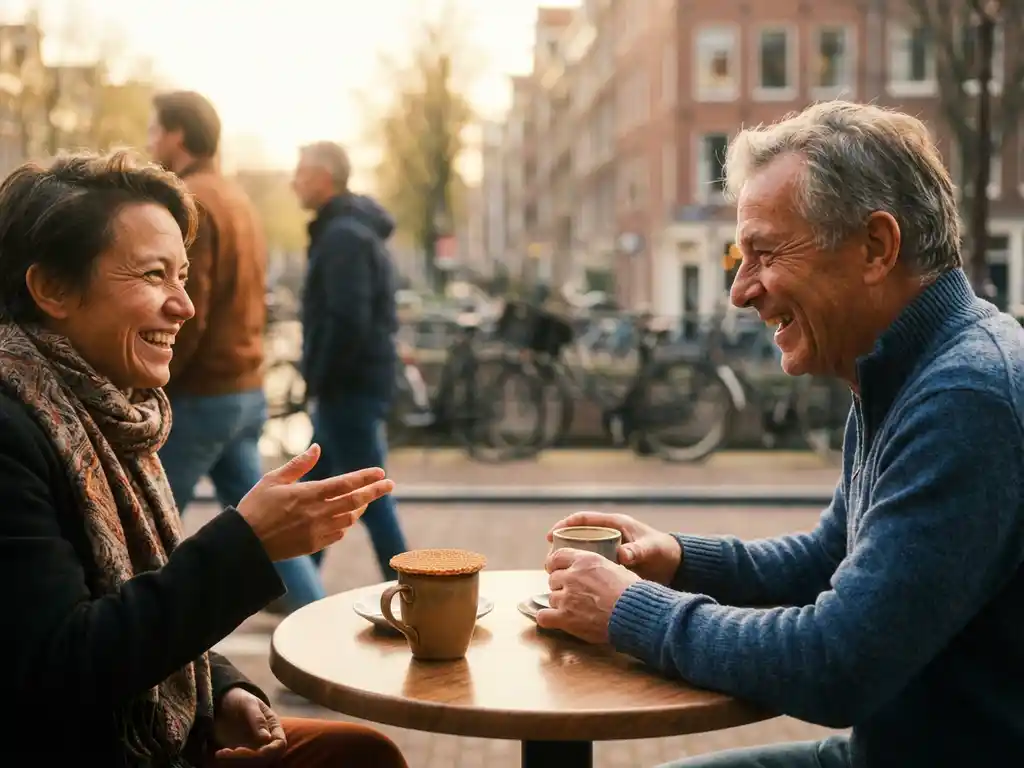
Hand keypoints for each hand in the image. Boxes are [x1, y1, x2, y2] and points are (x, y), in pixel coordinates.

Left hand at [213, 688, 285, 761]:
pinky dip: (231, 762)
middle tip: (228, 752)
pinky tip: (219, 754)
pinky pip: (242, 763)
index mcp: (273, 725)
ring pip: (254, 763)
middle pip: (266, 758)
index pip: (279, 744)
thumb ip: (258, 719)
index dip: (267, 751)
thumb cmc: (240, 699)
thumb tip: (267, 738)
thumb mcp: (248, 704)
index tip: (247, 750)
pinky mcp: (243, 753)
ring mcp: (255, 747)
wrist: (225, 703)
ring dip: (238, 762)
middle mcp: (267, 740)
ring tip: (221, 753)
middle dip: (248, 758)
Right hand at [237, 443, 394, 561]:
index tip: (380, 472)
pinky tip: (344, 518)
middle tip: (390, 485)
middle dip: (375, 492)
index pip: (345, 484)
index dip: (365, 477)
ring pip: (349, 519)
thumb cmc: (255, 507)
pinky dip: (345, 524)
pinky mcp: (313, 545)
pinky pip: (338, 533)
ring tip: (365, 499)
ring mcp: (317, 531)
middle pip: (355, 502)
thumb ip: (298, 464)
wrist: (244, 543)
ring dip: (360, 508)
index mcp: (308, 494)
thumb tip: (317, 448)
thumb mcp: (272, 479)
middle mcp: (317, 513)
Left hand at [535, 548, 639, 642]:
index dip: (554, 564)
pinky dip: (547, 618)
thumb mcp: (615, 568)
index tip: (556, 570)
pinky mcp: (565, 617)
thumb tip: (596, 572)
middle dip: (561, 586)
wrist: (634, 613)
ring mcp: (567, 597)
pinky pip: (544, 617)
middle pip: (553, 579)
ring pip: (551, 598)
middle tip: (572, 594)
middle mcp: (572, 576)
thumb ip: (598, 568)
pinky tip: (553, 619)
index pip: (557, 556)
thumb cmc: (632, 592)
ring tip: (574, 610)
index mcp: (585, 560)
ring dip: (560, 603)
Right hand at [546, 511, 681, 585]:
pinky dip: (580, 572)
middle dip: (561, 546)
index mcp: (615, 524)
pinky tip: (572, 584)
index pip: (583, 520)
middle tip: (549, 561)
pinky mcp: (610, 563)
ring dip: (568, 561)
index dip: (564, 525)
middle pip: (577, 536)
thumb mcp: (650, 549)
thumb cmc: (663, 552)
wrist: (676, 566)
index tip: (551, 536)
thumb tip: (622, 556)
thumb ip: (637, 551)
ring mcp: (608, 549)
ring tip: (555, 574)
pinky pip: (590, 565)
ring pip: (581, 552)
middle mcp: (608, 534)